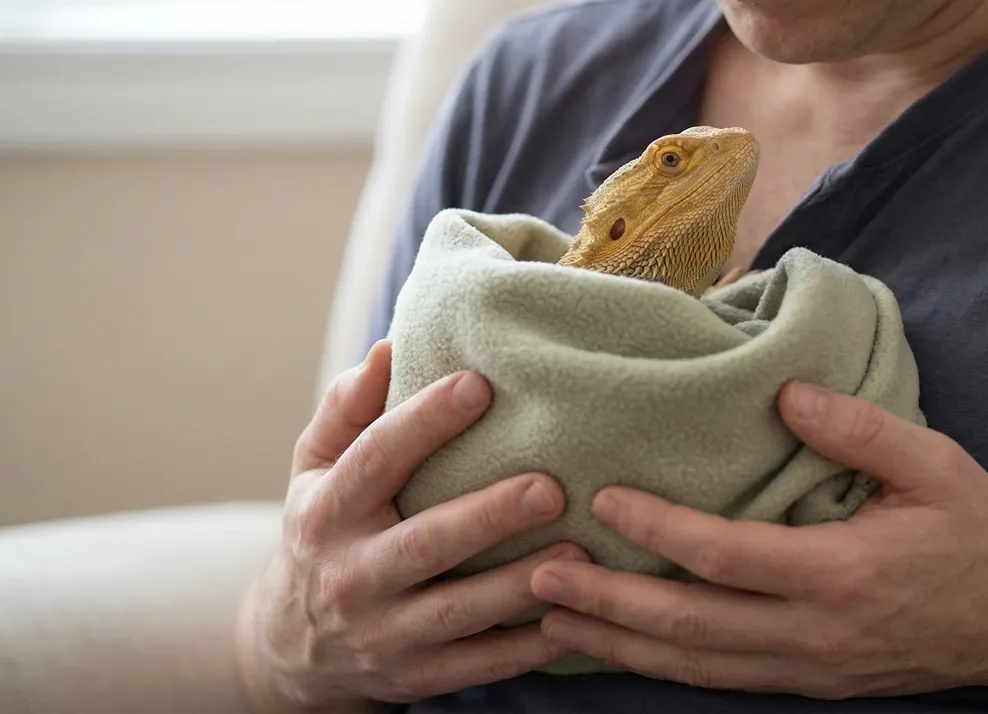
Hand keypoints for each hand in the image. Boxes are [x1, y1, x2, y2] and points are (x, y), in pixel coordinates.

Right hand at [235, 340, 587, 712]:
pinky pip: (478, 664)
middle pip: (426, 542)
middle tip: (551, 487)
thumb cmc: (323, 533)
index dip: (424, 421)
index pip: (375, 459)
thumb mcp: (314, 471)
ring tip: (581, 553)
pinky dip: (527, 649)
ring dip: (521, 585)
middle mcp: (352, 575)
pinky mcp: (416, 675)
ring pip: (459, 611)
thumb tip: (388, 348)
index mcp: (327, 512)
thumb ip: (347, 410)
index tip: (479, 384)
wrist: (291, 650)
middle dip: (489, 516)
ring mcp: (384, 632)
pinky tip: (572, 620)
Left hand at [529, 380, 987, 698]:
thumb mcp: (936, 467)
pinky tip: (620, 648)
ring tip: (551, 622)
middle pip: (691, 625)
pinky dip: (661, 666)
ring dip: (619, 645)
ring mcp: (806, 667)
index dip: (659, 527)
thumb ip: (858, 430)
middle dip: (609, 604)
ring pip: (695, 667)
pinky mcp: (806, 681)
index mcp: (841, 573)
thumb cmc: (978, 536)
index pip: (727, 554)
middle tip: (539, 577)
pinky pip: (719, 680)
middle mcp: (813, 632)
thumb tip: (785, 393)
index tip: (605, 497)